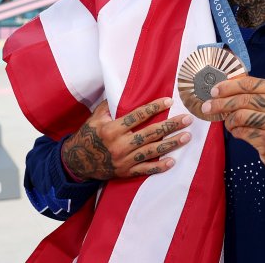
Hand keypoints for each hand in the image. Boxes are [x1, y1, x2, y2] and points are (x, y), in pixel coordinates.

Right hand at [61, 97, 192, 179]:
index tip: (169, 101)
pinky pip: (145, 170)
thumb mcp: (94, 118)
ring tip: (186, 136)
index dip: (154, 108)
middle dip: (171, 125)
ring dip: (171, 144)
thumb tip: (124, 91)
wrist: (76, 163)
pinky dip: (158, 167)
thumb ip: (110, 106)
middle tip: (187, 119)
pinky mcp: (125, 172)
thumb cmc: (88, 136)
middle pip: (150, 133)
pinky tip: (172, 162)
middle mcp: (119, 145)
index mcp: (112, 129)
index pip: (138, 116)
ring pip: (152, 151)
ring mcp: (124, 160)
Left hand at [201, 77, 264, 171]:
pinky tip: (237, 132)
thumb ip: (257, 92)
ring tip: (229, 123)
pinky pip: (242, 132)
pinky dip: (235, 132)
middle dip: (221, 103)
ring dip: (229, 120)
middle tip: (208, 106)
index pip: (250, 83)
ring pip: (240, 116)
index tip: (214, 90)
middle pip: (243, 100)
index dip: (229, 86)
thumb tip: (226, 84)